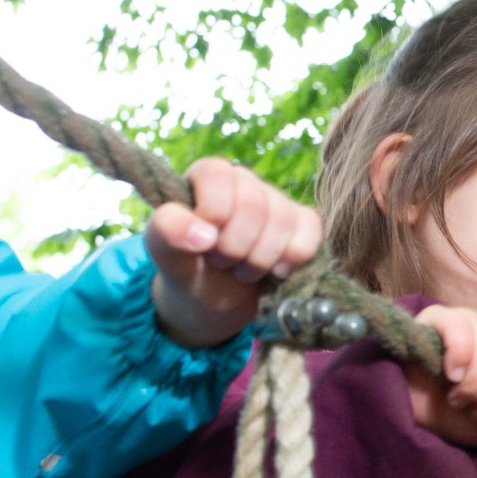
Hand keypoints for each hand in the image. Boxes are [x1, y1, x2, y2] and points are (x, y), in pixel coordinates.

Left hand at [146, 158, 323, 347]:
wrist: (215, 304)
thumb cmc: (189, 272)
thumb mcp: (165, 256)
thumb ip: (168, 233)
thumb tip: (204, 234)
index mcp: (204, 178)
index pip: (217, 174)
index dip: (214, 213)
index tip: (203, 244)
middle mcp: (242, 182)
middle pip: (254, 203)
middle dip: (235, 247)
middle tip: (221, 262)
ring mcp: (275, 200)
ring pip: (284, 219)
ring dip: (260, 259)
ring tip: (242, 270)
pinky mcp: (301, 221)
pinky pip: (311, 228)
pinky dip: (293, 257)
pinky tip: (275, 271)